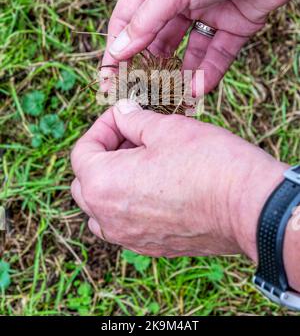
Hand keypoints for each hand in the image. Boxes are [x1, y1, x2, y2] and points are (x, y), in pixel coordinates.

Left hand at [71, 99, 285, 258]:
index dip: (101, 127)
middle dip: (103, 154)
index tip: (123, 116)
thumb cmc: (207, 163)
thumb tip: (123, 113)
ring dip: (112, 182)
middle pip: (86, 182)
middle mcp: (108, 218)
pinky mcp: (153, 246)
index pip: (82, 152)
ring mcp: (130, 237)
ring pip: (101, 209)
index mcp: (103, 184)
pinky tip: (157, 186)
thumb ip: (134, 120)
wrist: (248, 207)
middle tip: (131, 136)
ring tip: (141, 162)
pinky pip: (125, 225)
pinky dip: (129, 203)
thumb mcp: (166, 128)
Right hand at [101, 0, 299, 93]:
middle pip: (156, 39)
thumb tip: (118, 51)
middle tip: (141, 94)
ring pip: (187, 51)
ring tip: (171, 99)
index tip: (110, 77)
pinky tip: (199, 90)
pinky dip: (208, 72)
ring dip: (179, 75)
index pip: (128, 19)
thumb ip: (146, 22)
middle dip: (149, 67)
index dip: (117, 48)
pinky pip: (217, 54)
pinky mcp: (234, 25)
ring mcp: (207, 12)